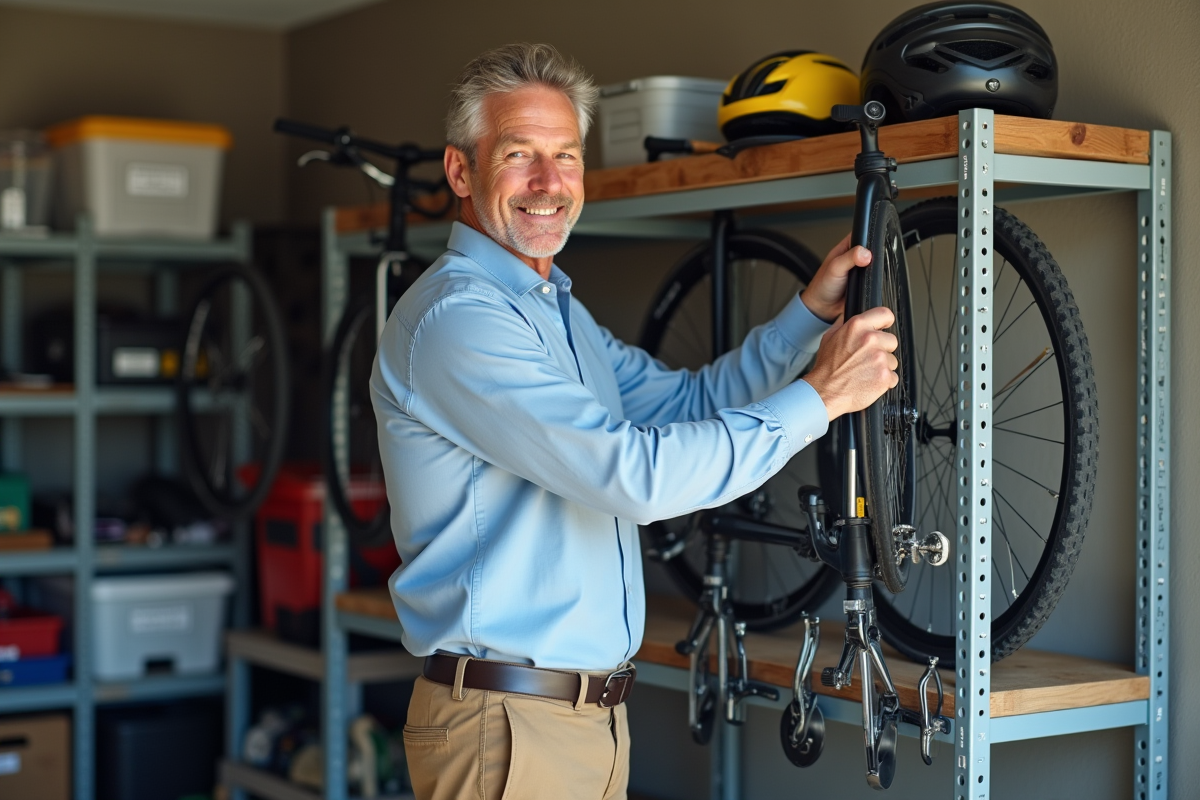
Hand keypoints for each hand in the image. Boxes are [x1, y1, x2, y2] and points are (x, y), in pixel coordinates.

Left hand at [800, 233, 870, 323]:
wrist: (823, 308)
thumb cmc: (822, 285)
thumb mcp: (835, 268)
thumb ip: (849, 258)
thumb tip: (865, 254)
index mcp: (846, 246)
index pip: (863, 233)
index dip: (871, 236)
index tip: (873, 247)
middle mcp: (855, 255)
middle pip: (873, 249)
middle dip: (876, 255)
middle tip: (868, 265)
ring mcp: (861, 268)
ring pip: (876, 264)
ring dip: (876, 270)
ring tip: (866, 276)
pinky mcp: (866, 280)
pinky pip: (876, 278)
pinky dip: (875, 280)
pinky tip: (870, 283)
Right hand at [801, 306, 898, 420]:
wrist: (825, 392)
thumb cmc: (827, 368)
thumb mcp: (830, 337)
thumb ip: (845, 325)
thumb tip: (853, 317)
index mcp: (857, 326)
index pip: (885, 314)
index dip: (884, 323)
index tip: (883, 329)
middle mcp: (870, 339)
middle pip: (891, 340)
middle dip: (882, 349)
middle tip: (867, 358)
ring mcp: (879, 358)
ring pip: (892, 360)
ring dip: (883, 367)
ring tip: (865, 372)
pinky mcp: (885, 376)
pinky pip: (893, 377)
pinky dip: (883, 381)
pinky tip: (869, 381)